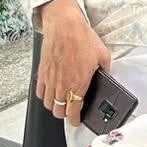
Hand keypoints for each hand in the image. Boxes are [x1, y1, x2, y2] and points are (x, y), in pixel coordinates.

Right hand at [37, 0, 110, 126]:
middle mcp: (62, 85)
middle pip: (58, 112)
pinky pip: (40, 92)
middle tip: (71, 110)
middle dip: (65, 114)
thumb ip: (105, 69)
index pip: (73, 112)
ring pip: (48, 104)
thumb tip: (106, 74)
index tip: (77, 120)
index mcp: (78, 84)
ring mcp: (50, 79)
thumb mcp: (103, 55)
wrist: (64, 25)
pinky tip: (51, 91)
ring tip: (62, 101)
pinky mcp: (42, 72)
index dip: (75, 120)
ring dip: (55, 106)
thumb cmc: (82, 38)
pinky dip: (45, 95)